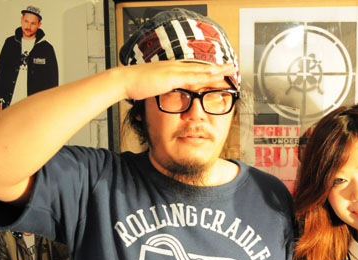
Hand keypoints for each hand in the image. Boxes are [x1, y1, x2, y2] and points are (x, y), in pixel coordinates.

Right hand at [121, 60, 237, 101]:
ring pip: (201, 70)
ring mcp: (174, 71)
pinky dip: (205, 76)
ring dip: (217, 70)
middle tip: (232, 66)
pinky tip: (215, 75)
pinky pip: (193, 77)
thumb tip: (167, 95)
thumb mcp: (153, 87)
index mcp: (172, 70)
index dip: (208, 71)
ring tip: (231, 69)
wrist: (125, 80)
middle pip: (202, 67)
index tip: (219, 71)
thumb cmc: (135, 85)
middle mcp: (176, 68)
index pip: (194, 70)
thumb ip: (163, 90)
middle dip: (218, 67)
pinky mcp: (172, 77)